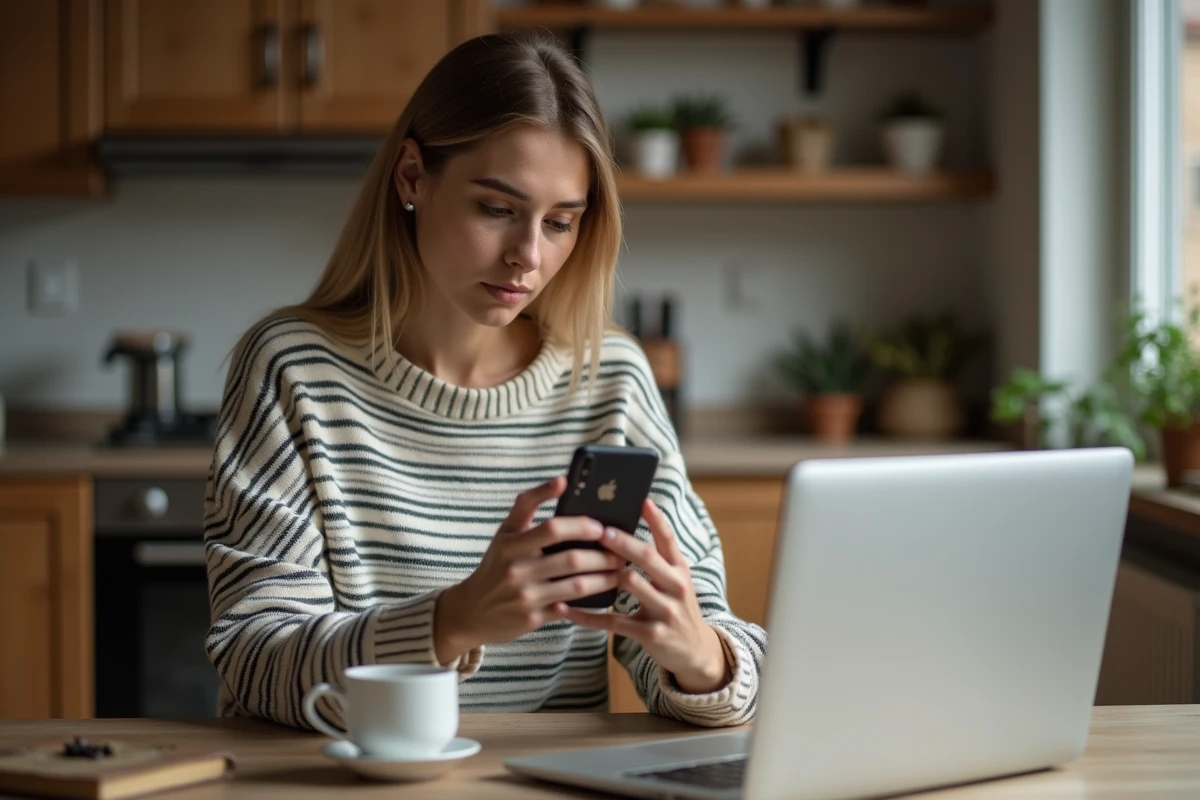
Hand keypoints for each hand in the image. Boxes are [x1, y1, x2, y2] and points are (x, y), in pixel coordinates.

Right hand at [433, 476, 623, 663]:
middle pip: (572, 559)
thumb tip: (563, 480)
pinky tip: (603, 594)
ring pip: (577, 586)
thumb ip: (529, 503)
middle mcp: (516, 569)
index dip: (582, 526)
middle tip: (621, 551)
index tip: (601, 527)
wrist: (470, 611)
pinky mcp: (532, 619)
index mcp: (511, 543)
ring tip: (619, 571)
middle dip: (603, 555)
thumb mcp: (504, 532)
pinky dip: (589, 601)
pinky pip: (570, 608)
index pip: (553, 528)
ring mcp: (524, 596)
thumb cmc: (495, 565)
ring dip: (604, 578)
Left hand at [564, 500, 730, 694]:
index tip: (641, 501)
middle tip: (600, 530)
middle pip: (648, 558)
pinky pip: (612, 621)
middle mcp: (676, 586)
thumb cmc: (675, 605)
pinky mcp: (650, 634)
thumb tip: (631, 525)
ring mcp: (665, 611)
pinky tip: (565, 608)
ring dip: (603, 573)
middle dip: (623, 542)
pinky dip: (586, 616)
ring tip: (577, 563)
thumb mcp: (676, 579)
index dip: (656, 520)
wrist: (694, 649)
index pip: (669, 539)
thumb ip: (658, 557)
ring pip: (631, 584)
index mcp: (680, 569)